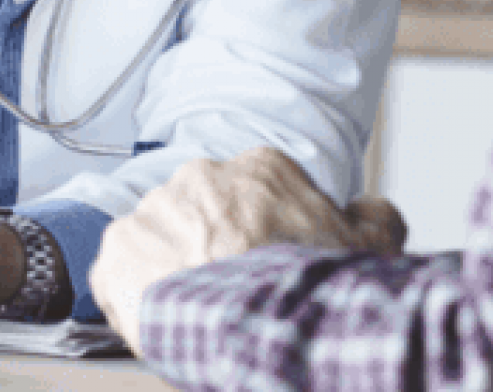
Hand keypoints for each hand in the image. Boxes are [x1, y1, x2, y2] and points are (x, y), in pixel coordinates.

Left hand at [89, 146, 405, 348]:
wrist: (257, 324)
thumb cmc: (308, 287)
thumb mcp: (370, 249)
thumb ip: (374, 218)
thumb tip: (370, 209)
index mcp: (260, 169)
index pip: (258, 196)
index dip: (264, 235)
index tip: (269, 265)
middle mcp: (202, 176)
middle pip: (206, 214)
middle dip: (215, 248)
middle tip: (233, 292)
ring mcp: (156, 210)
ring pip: (162, 241)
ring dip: (174, 271)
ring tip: (197, 313)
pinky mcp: (119, 249)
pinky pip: (117, 272)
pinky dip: (131, 295)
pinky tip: (157, 320)